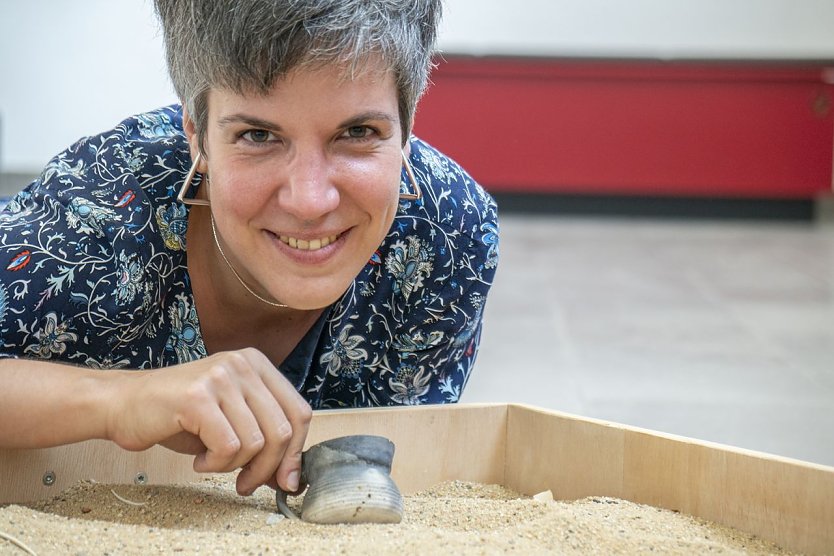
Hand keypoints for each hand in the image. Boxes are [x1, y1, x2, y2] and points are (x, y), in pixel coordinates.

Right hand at [107, 348, 311, 495]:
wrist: (123, 405)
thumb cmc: (178, 417)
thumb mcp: (232, 422)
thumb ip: (264, 440)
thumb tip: (291, 478)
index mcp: (257, 364)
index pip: (299, 412)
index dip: (295, 453)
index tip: (284, 481)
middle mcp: (242, 364)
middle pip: (282, 430)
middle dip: (266, 469)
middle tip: (245, 484)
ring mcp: (220, 377)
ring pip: (256, 442)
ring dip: (234, 467)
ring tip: (212, 462)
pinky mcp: (197, 396)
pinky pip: (228, 446)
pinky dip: (215, 464)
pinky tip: (199, 459)